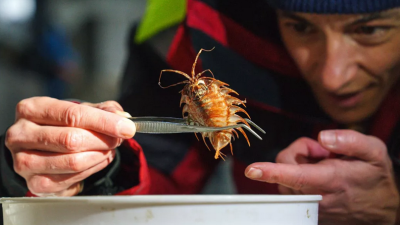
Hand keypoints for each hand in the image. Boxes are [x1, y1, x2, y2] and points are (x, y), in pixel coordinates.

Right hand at [5, 97, 135, 196]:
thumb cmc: (59, 126)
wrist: (38, 150)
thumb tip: (121, 117)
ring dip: (100, 156)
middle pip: (72, 139)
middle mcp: (22, 134)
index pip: (72, 115)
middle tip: (118, 139)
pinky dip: (93, 169)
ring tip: (109, 149)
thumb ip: (102, 110)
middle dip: (104, 140)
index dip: (104, 122)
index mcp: (32, 109)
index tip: (126, 127)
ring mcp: (24, 161)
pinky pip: (72, 178)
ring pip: (73, 161)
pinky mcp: (35, 183)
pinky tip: (98, 160)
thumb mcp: (79, 111)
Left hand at [245, 130, 398, 224]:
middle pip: (285, 170)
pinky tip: (318, 177)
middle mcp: (318, 197)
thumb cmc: (376, 176)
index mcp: (333, 180)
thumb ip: (350, 141)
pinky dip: (297, 177)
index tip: (252, 169)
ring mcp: (311, 207)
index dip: (273, 171)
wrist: (384, 207)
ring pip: (284, 179)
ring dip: (297, 165)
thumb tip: (322, 137)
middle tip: (323, 153)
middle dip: (297, 153)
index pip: (298, 176)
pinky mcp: (308, 211)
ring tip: (323, 165)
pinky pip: (289, 189)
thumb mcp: (374, 152)